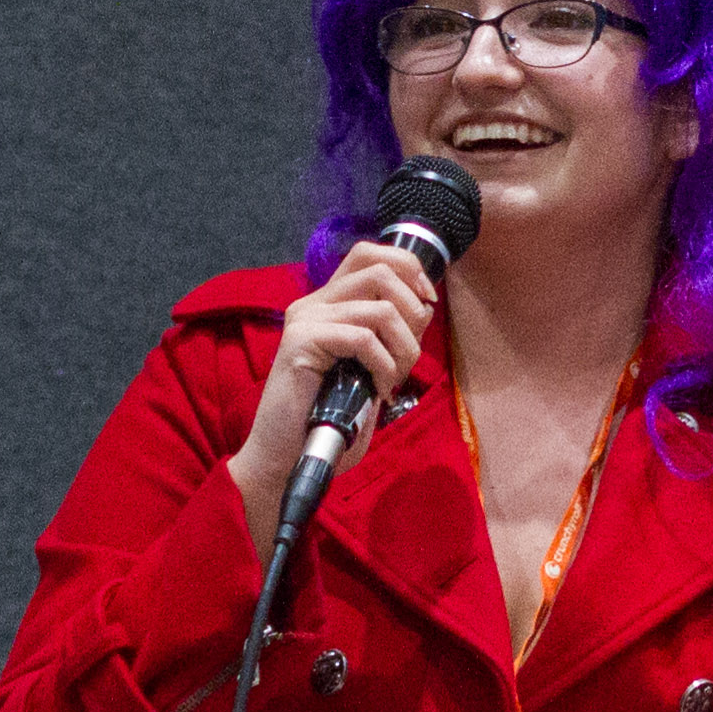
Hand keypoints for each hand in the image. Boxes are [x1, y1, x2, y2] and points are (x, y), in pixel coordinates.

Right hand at [225, 239, 440, 548]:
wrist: (286, 458)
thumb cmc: (328, 420)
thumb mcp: (371, 369)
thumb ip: (391, 335)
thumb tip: (424, 306)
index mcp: (328, 304)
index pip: (370, 254)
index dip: (408, 269)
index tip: (426, 306)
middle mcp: (314, 303)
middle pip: (380, 269)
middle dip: (413, 311)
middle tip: (409, 355)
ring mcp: (305, 320)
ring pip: (380, 307)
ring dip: (403, 347)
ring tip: (393, 379)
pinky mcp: (301, 342)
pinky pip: (362, 338)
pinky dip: (383, 365)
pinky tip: (378, 390)